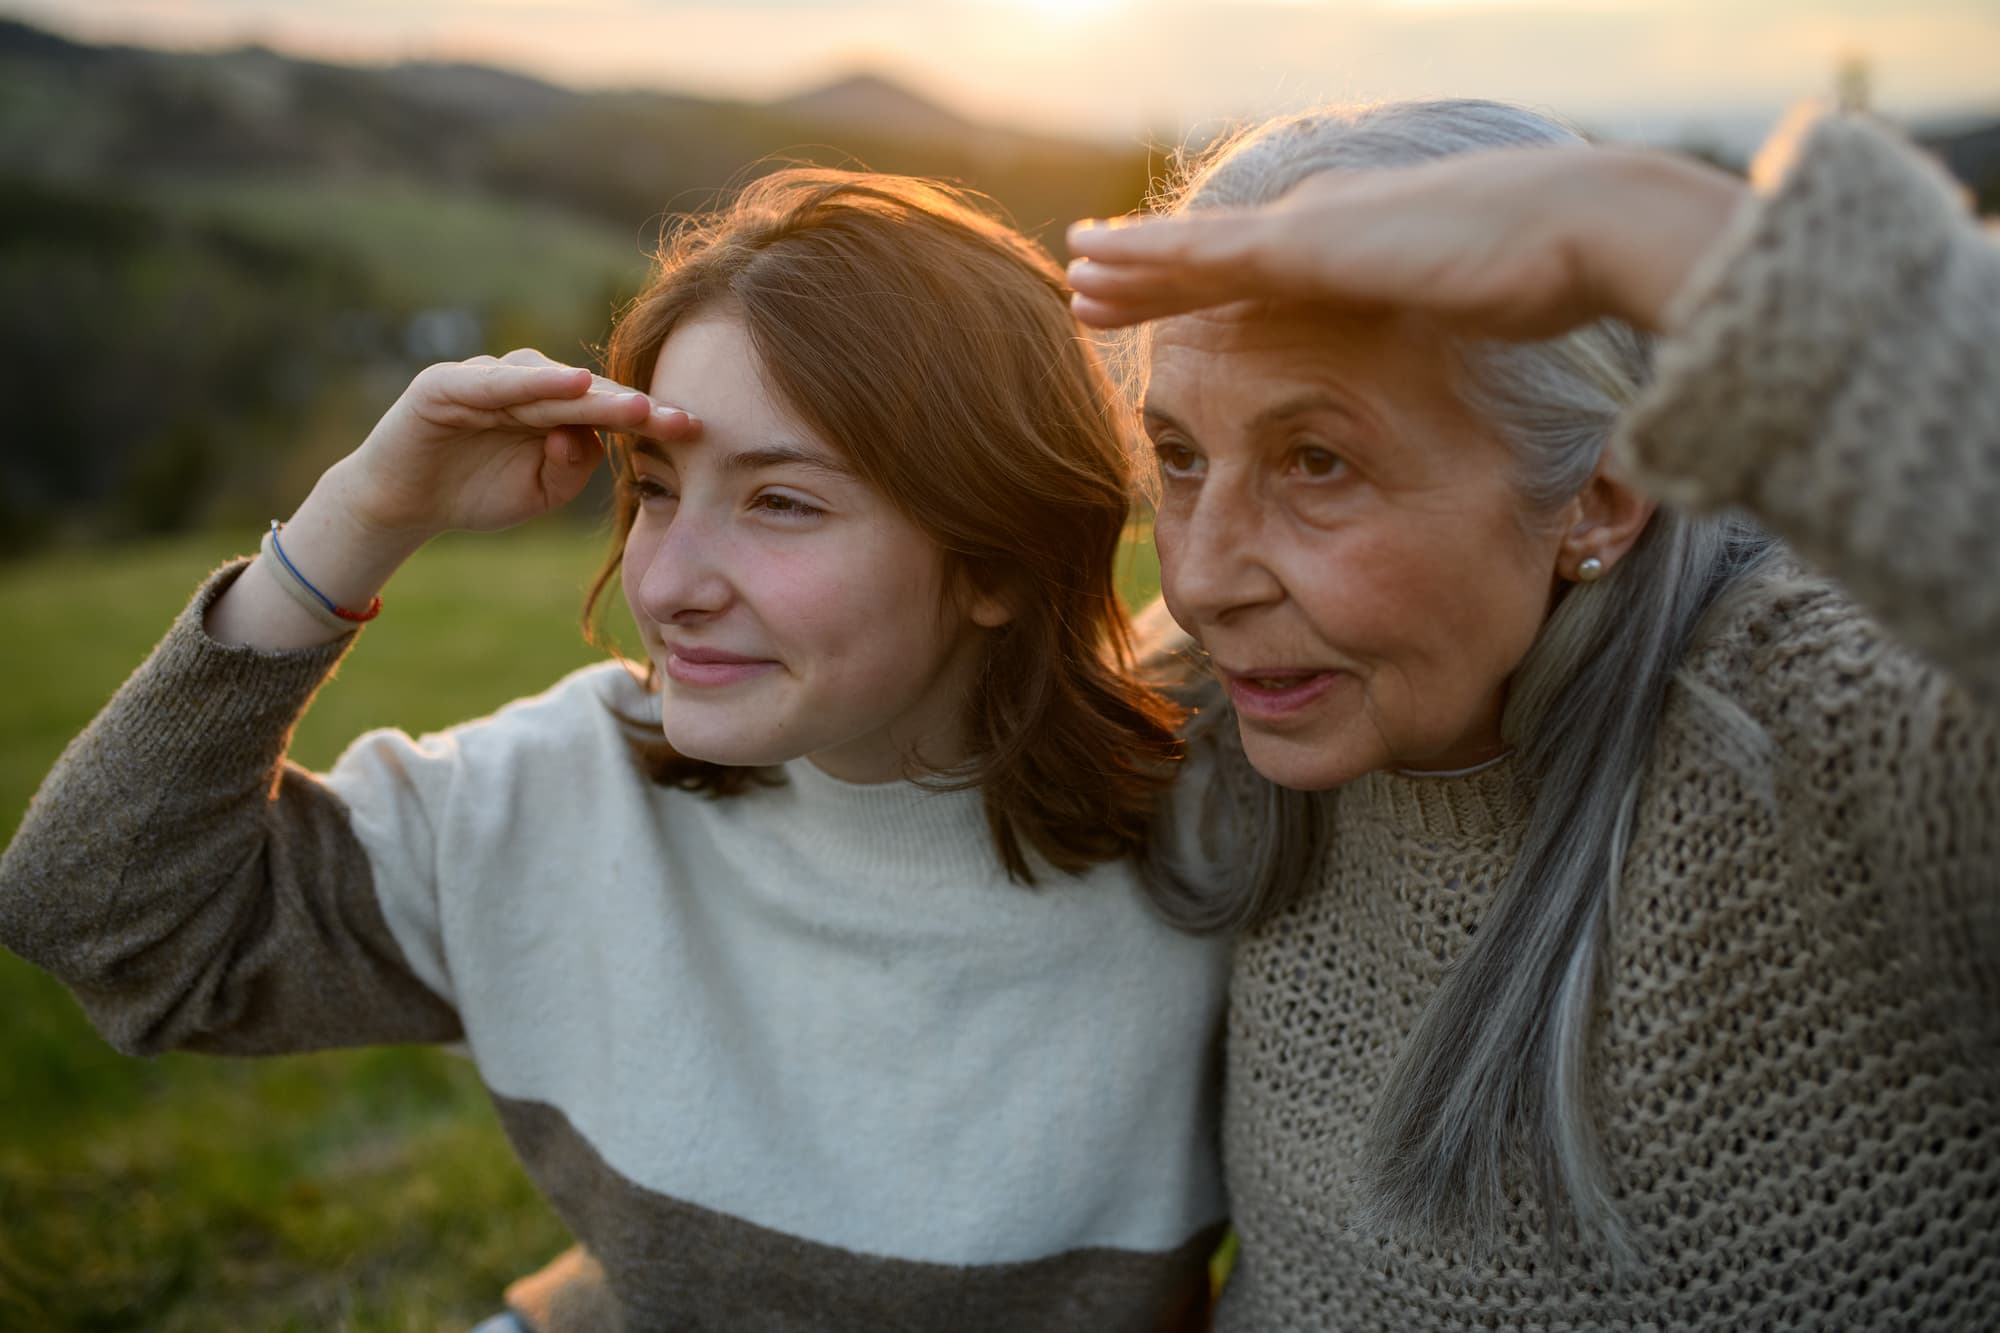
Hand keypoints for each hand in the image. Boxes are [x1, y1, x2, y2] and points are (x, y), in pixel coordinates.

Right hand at [333, 348, 699, 539]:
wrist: (403, 504)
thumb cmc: (477, 493)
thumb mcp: (541, 492)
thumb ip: (572, 467)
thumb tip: (587, 437)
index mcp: (553, 410)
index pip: (609, 410)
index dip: (650, 419)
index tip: (696, 430)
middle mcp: (526, 386)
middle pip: (589, 393)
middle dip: (636, 407)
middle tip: (681, 419)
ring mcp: (486, 380)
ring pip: (548, 383)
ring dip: (594, 393)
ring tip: (636, 406)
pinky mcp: (446, 385)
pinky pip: (494, 383)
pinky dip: (531, 383)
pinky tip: (569, 384)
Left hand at [1066, 145, 1744, 338]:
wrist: (1579, 231)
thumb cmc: (1551, 276)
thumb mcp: (1475, 307)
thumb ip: (1438, 321)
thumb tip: (1439, 341)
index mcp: (1360, 242)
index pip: (1262, 270)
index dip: (1206, 283)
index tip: (1160, 299)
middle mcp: (1325, 224)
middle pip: (1216, 255)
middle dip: (1152, 271)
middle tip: (1089, 280)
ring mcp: (1313, 230)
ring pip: (1196, 249)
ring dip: (1132, 261)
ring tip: (1075, 265)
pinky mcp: (1309, 246)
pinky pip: (1205, 256)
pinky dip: (1147, 259)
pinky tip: (1100, 261)